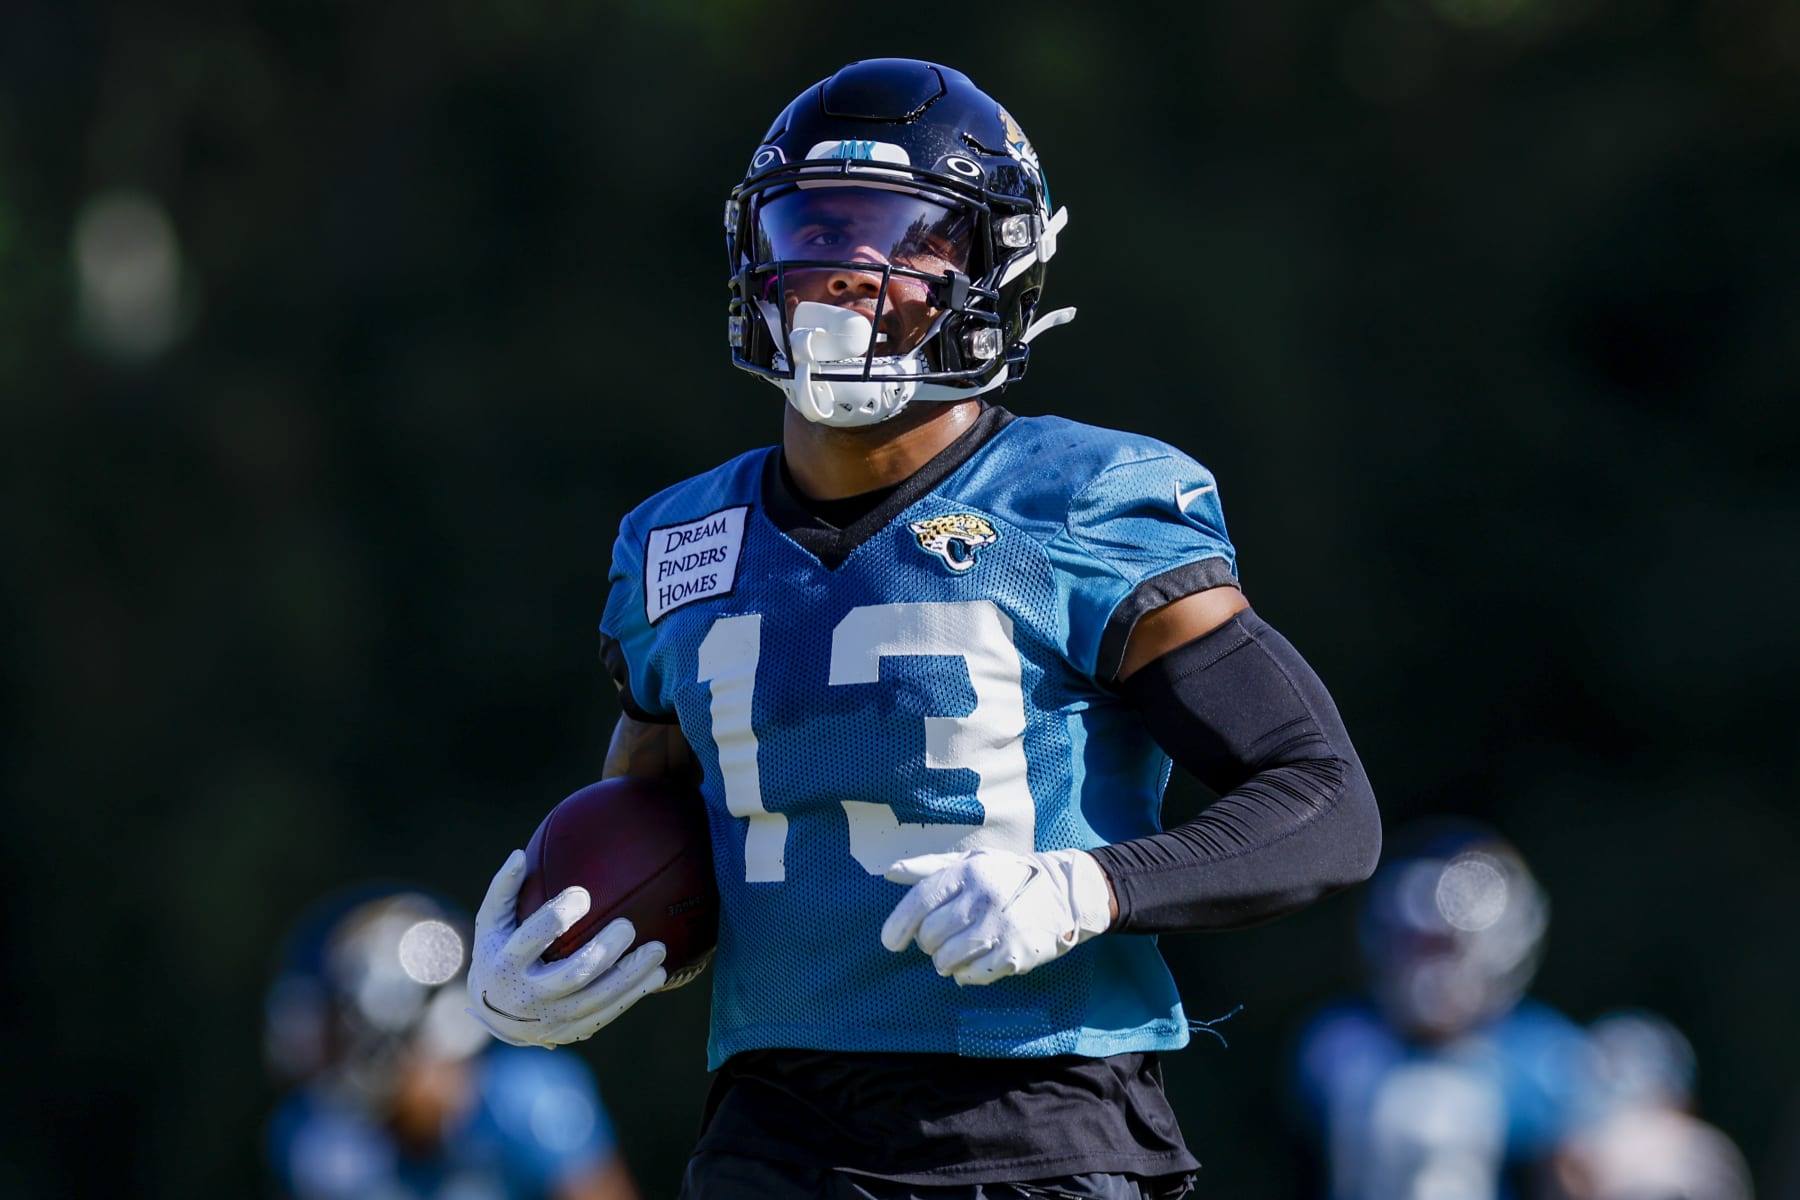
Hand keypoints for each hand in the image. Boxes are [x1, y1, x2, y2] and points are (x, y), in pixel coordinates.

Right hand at [465, 849, 666, 1046]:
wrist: (495, 1013)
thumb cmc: (498, 952)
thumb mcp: (491, 923)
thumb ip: (503, 890)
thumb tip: (519, 855)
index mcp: (506, 963)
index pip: (531, 939)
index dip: (557, 916)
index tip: (583, 894)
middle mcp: (528, 995)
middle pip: (573, 975)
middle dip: (604, 951)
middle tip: (628, 925)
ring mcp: (551, 1018)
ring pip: (598, 999)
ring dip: (631, 975)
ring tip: (659, 949)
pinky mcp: (571, 1030)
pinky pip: (607, 1013)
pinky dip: (634, 994)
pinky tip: (658, 974)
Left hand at [880, 848, 1113, 985]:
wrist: (1065, 893)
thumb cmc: (1009, 876)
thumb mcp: (973, 860)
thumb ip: (929, 867)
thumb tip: (890, 873)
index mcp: (969, 872)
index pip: (920, 901)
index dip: (899, 925)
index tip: (891, 941)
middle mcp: (984, 898)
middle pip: (930, 935)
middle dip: (928, 943)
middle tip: (940, 938)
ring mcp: (1001, 928)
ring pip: (947, 960)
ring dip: (944, 961)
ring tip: (956, 951)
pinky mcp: (1015, 955)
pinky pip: (971, 976)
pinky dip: (965, 974)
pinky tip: (974, 962)